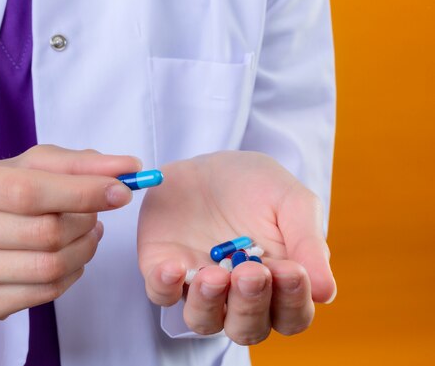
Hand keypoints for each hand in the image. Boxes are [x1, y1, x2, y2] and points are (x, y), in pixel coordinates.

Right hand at [0, 145, 140, 319]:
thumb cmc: (4, 187)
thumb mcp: (36, 164)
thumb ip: (82, 163)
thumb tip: (130, 167)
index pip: (27, 191)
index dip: (81, 193)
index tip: (120, 191)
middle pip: (41, 233)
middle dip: (84, 222)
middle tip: (96, 215)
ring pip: (46, 267)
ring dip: (83, 249)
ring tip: (88, 233)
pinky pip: (41, 294)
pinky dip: (69, 275)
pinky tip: (69, 257)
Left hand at [138, 151, 335, 343]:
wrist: (207, 161)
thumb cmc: (256, 185)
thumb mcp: (290, 201)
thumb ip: (308, 242)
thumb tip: (327, 293)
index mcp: (277, 284)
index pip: (291, 314)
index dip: (293, 301)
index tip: (291, 270)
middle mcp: (237, 295)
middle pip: (247, 328)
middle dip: (251, 305)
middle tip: (252, 272)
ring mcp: (198, 286)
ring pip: (204, 321)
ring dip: (210, 303)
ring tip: (215, 274)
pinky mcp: (162, 270)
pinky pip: (161, 294)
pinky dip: (166, 286)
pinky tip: (175, 265)